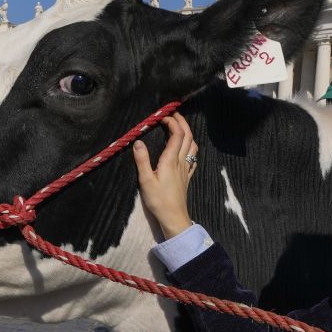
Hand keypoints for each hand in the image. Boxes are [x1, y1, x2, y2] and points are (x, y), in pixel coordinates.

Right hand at [132, 112, 197, 239]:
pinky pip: (193, 158)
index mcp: (171, 160)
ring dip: (188, 133)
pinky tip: (186, 150)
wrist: (173, 217)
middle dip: (182, 122)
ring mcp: (186, 169)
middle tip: (174, 114)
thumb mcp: (145, 180)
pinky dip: (190, 148)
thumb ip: (142, 160)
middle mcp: (181, 162)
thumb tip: (138, 141)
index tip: (162, 116)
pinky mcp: (187, 177)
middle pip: (188, 137)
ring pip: (193, 146)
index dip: (172, 122)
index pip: (177, 134)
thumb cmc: (158, 200)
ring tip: (180, 128)